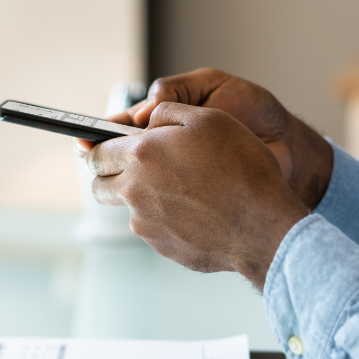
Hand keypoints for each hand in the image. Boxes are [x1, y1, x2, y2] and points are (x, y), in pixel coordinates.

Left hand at [80, 68, 333, 208]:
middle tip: (133, 171)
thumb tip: (146, 117)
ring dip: (141, 199)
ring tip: (179, 192)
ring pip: (127, 209)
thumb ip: (167, 112)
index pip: (95, 153)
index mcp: (141, 155)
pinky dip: (166, 220)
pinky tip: (196, 213)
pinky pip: (152, 230)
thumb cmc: (242, 168)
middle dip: (108, 176)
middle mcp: (134, 191)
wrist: (263, 225)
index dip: (97, 149)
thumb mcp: (209, 119)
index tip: (101, 150)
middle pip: (99, 186)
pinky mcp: (160, 246)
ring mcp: (145, 223)